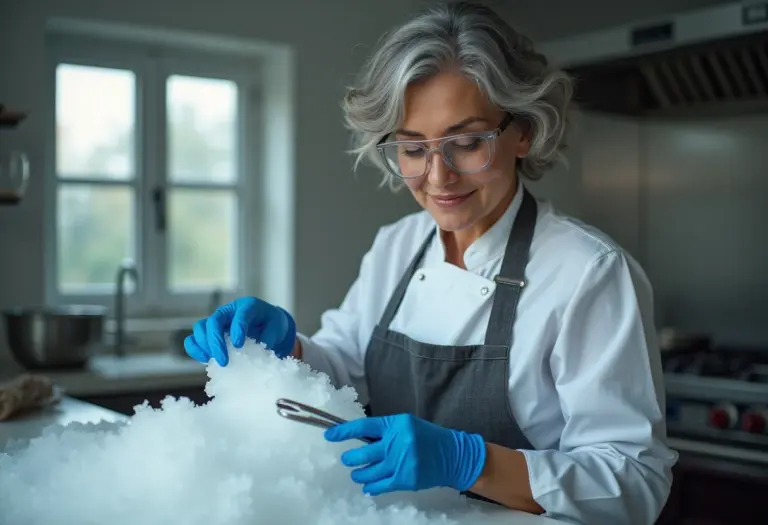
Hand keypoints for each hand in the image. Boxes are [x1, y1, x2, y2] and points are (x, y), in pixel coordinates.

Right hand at [184, 297, 295, 366]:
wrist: (268, 325)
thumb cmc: (272, 325)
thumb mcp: (277, 328)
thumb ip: (269, 338)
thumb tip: (259, 353)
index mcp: (247, 306)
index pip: (240, 314)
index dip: (237, 328)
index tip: (239, 344)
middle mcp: (229, 311)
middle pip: (214, 321)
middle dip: (216, 342)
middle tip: (223, 360)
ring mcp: (218, 322)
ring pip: (200, 328)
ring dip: (203, 345)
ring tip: (213, 360)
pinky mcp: (210, 334)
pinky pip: (195, 338)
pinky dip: (195, 349)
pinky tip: (205, 359)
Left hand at [324, 414, 485, 495]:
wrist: (453, 455)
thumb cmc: (427, 437)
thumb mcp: (406, 425)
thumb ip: (384, 431)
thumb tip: (358, 437)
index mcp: (396, 424)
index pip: (363, 427)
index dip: (343, 432)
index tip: (329, 435)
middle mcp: (397, 442)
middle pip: (362, 453)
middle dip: (350, 458)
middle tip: (348, 459)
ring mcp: (401, 462)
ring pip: (368, 471)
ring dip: (358, 474)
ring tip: (357, 473)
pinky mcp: (406, 479)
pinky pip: (380, 486)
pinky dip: (370, 487)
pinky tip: (367, 485)